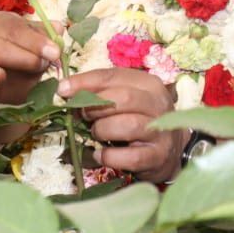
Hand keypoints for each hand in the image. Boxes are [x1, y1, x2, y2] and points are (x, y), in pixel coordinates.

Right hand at [0, 11, 61, 104]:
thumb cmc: (21, 56)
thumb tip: (58, 28)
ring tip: (1, 76)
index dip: (35, 40)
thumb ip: (46, 36)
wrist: (4, 84)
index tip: (54, 52)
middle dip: (23, 58)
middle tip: (42, 66)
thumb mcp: (35, 44)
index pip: (15, 29)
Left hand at [56, 68, 184, 182]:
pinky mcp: (158, 156)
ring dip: (102, 130)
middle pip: (122, 99)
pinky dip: (109, 156)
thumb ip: (99, 92)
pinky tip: (101, 155)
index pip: (112, 75)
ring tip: (96, 134)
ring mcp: (160, 131)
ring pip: (127, 125)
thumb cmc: (138, 118)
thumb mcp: (122, 99)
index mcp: (147, 84)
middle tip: (82, 116)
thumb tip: (65, 91)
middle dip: (95, 107)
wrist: (171, 150)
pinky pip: (129, 156)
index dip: (84, 82)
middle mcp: (158, 104)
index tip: (62, 89)